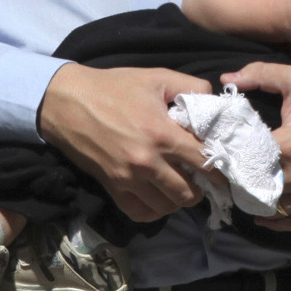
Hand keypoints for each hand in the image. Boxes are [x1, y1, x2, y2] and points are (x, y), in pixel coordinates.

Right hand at [37, 64, 213, 222]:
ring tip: (177, 186)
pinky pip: (140, 213)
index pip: (205, 163)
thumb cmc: (112, 87)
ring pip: (167, 207)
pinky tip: (156, 197)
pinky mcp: (112, 187)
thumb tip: (213, 101)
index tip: (223, 173)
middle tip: (198, 180)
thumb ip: (190, 86)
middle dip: (200, 189)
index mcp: (162, 134)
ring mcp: (128, 178)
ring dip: (177, 200)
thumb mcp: (155, 77)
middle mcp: (147, 162)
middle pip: (189, 193)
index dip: (219, 171)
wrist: (66, 101)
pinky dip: (153, 210)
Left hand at [220, 61, 290, 230]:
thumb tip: (226, 76)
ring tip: (242, 192)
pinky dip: (280, 222)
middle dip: (240, 182)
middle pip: (257, 188)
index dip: (230, 161)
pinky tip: (263, 217)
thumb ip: (259, 74)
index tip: (219, 158)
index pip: (245, 162)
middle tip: (226, 176)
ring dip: (258, 201)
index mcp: (289, 146)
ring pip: (276, 207)